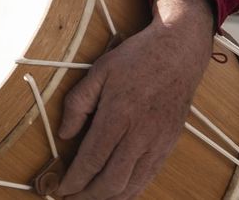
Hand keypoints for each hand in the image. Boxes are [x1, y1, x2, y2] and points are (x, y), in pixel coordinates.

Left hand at [56, 0, 214, 198]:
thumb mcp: (99, 71)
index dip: (74, 181)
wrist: (178, 53)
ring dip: (108, 198)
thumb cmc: (136, 59)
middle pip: (111, 181)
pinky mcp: (168, 146)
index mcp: (119, 114)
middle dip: (87, 196)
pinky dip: (130, 192)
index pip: (92, 160)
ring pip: (131, 186)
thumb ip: (78, 103)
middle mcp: (140, 134)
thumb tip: (64, 134)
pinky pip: (148, 178)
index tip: (59, 190)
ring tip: (88, 198)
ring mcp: (158, 143)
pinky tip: (115, 192)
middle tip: (69, 199)